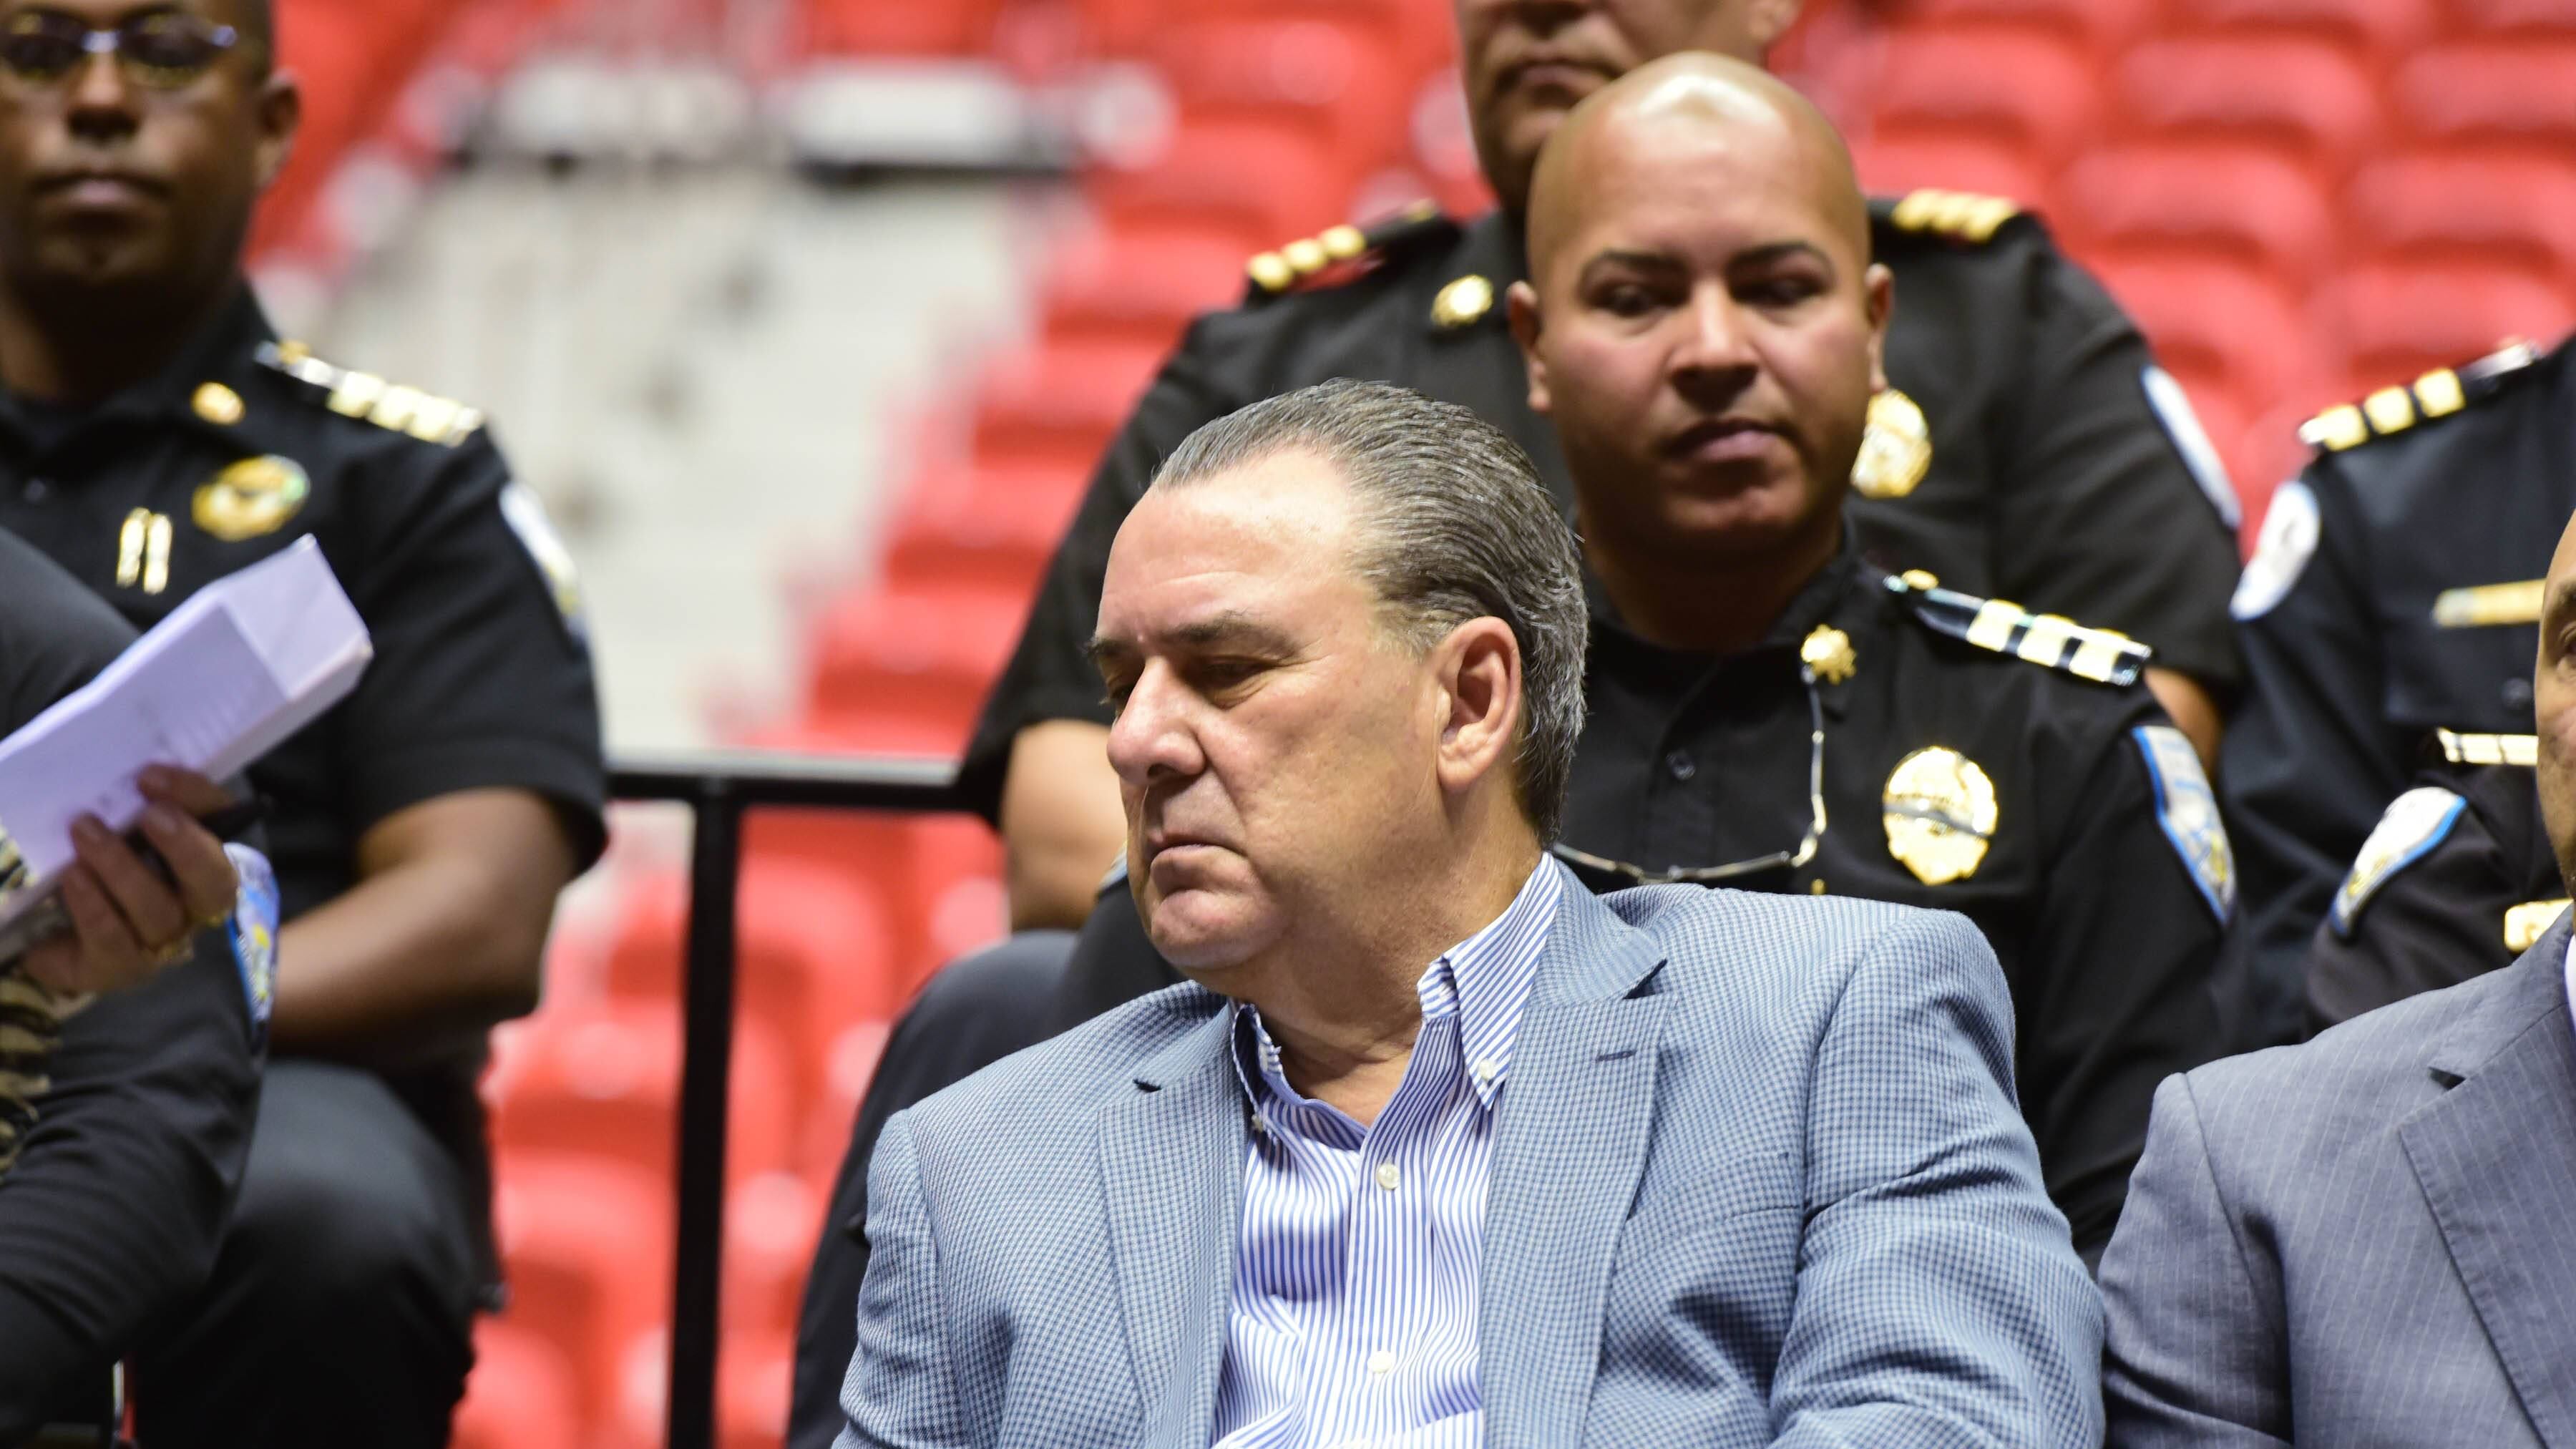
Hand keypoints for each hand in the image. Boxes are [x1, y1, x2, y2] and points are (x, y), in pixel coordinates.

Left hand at [19, 767, 240, 997]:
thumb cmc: (99, 866)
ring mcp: (159, 943)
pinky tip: (73, 878)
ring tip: (85, 832)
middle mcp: (193, 905)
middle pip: (213, 883)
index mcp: (203, 857)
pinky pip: (113, 941)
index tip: (150, 777)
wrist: (54, 931)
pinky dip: (94, 906)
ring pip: (157, 911)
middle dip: (186, 847)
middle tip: (150, 815)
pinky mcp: (117, 968)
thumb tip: (133, 777)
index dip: (195, 798)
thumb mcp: (119, 828)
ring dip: (123, 869)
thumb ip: (132, 805)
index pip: (221, 822)